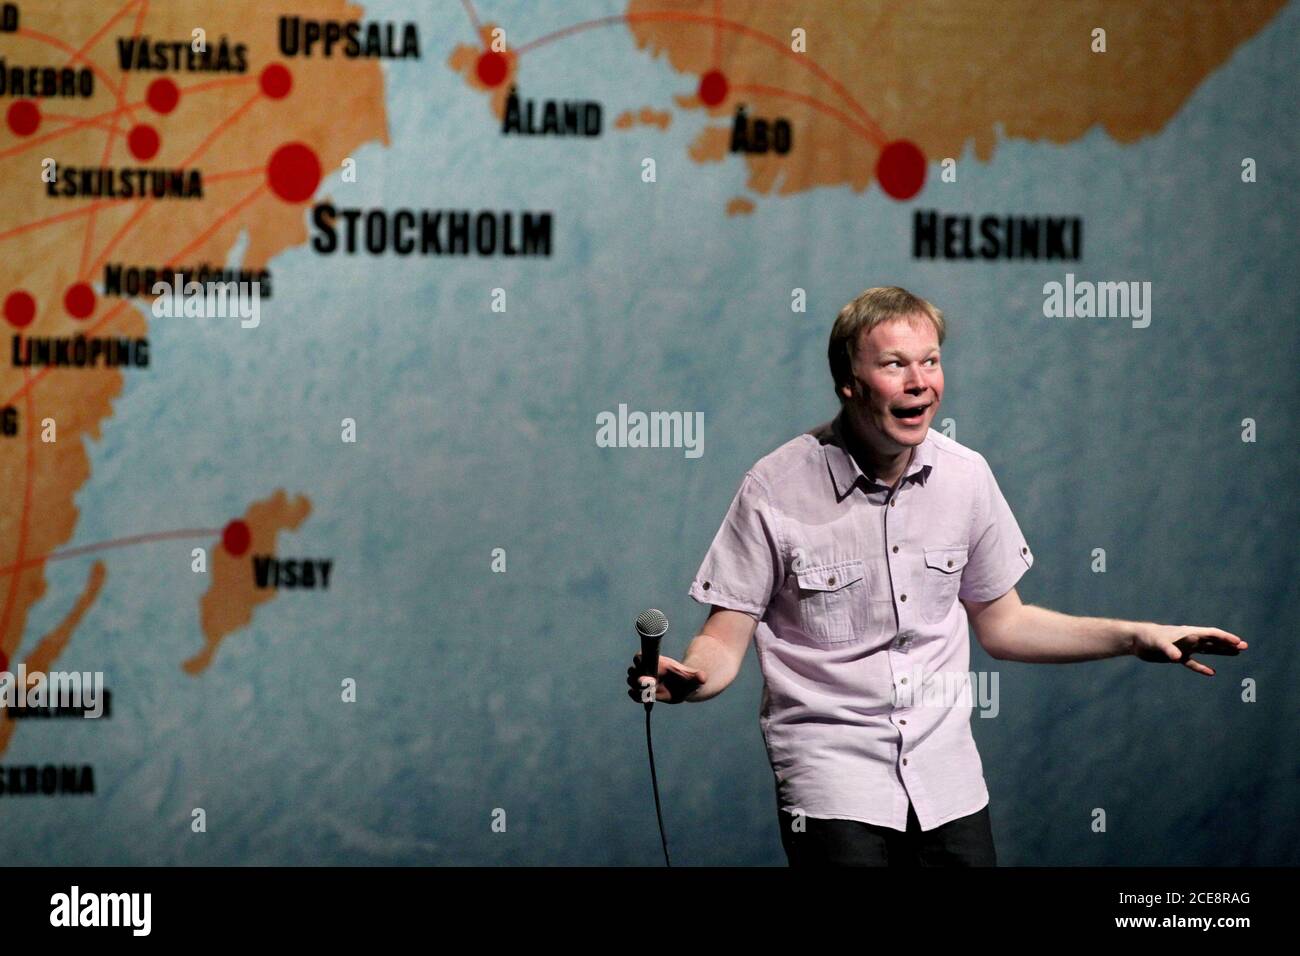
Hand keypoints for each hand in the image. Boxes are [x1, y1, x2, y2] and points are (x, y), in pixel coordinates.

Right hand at [626, 651, 705, 703]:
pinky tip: (646, 700)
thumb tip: (702, 678)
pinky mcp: (642, 691)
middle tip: (650, 684)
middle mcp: (646, 669)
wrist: (682, 687)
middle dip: (637, 678)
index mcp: (655, 662)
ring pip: (630, 681)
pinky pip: (634, 693)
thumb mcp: (693, 677)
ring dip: (635, 688)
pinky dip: (636, 697)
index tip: (648, 672)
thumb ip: (697, 676)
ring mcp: (642, 680)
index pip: (640, 657)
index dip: (640, 661)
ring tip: (647, 694)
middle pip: (633, 670)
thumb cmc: (686, 679)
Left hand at [1132, 623, 1247, 676]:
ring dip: (1220, 652)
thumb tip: (1178, 658)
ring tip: (1235, 653)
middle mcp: (1188, 639)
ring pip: (1206, 650)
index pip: (1211, 634)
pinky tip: (1211, 672)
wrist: (1136, 640)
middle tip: (1244, 647)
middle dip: (1228, 644)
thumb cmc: (1147, 637)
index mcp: (1188, 633)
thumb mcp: (1158, 643)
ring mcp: (1184, 648)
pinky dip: (1201, 667)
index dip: (1225, 638)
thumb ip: (1169, 649)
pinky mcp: (1177, 656)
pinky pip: (1193, 663)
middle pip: (1212, 641)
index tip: (1238, 642)